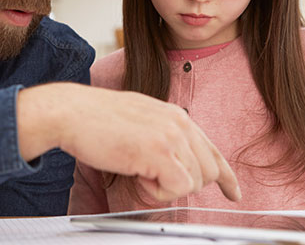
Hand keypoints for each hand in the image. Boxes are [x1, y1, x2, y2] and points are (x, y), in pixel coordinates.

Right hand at [17, 83, 240, 201]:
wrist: (71, 112)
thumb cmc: (96, 120)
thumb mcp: (140, 122)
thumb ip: (162, 137)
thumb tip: (173, 163)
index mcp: (176, 115)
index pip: (212, 149)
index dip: (226, 175)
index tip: (234, 192)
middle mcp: (180, 123)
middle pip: (208, 171)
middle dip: (183, 184)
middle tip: (151, 177)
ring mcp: (171, 136)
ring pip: (194, 182)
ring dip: (164, 186)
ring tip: (137, 169)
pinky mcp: (159, 151)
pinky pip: (177, 188)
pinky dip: (157, 191)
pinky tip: (137, 175)